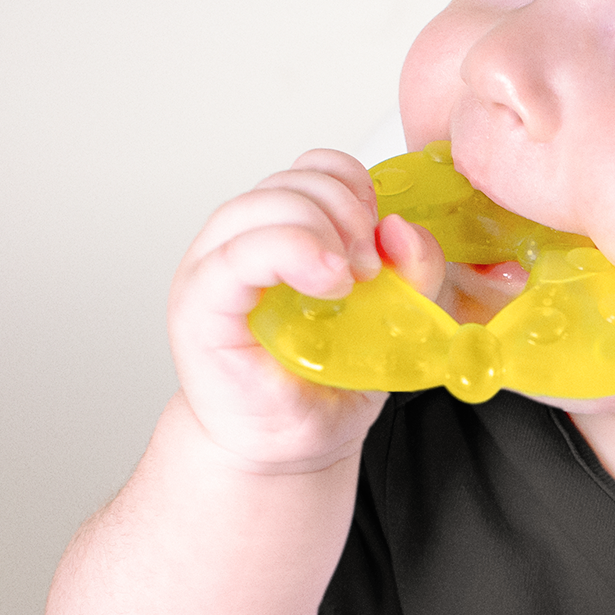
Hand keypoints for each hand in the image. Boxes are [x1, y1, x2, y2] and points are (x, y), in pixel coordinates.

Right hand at [168, 149, 444, 470]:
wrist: (292, 446)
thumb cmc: (328, 381)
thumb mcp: (395, 318)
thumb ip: (413, 272)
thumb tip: (404, 228)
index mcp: (284, 231)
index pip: (314, 169)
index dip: (355, 186)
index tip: (382, 233)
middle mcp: (243, 240)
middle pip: (294, 180)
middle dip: (347, 211)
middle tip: (371, 268)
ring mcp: (215, 267)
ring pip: (264, 204)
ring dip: (323, 231)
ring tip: (349, 283)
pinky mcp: (201, 303)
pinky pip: (237, 253)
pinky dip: (292, 252)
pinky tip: (328, 283)